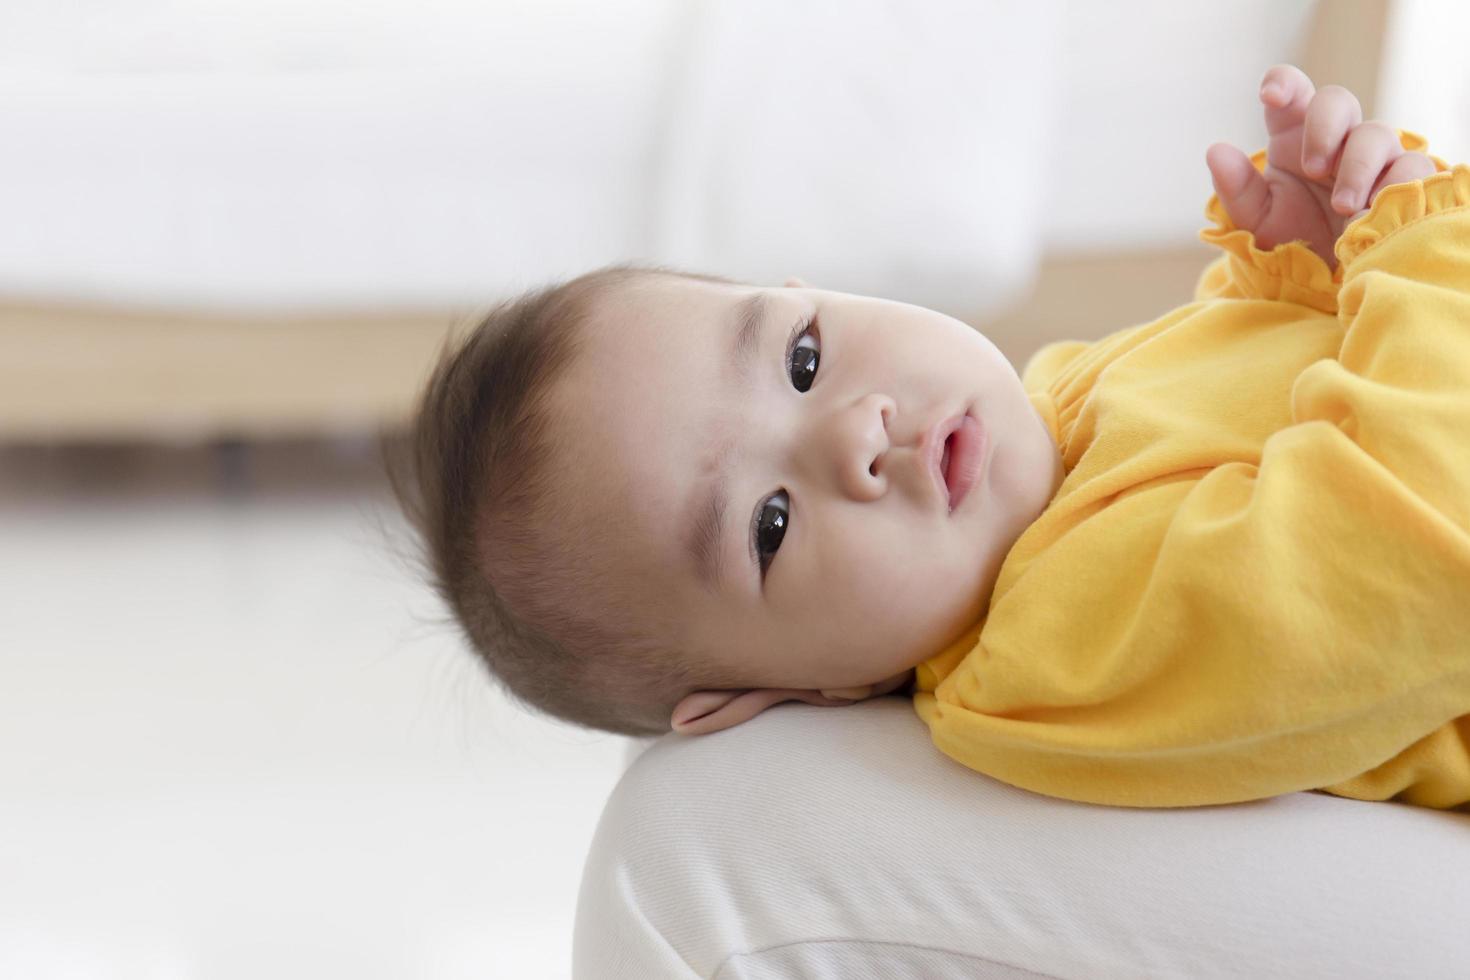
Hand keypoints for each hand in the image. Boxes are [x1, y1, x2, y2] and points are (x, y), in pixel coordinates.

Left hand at [1205, 64, 1436, 270]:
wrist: (1325, 278)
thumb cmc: (1289, 238)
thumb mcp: (1256, 220)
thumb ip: (1236, 189)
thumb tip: (1216, 151)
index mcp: (1292, 136)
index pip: (1291, 92)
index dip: (1284, 82)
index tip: (1271, 95)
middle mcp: (1335, 138)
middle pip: (1337, 100)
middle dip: (1324, 127)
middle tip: (1312, 168)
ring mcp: (1373, 156)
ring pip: (1377, 134)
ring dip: (1357, 167)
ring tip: (1343, 207)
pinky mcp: (1404, 179)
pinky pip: (1413, 167)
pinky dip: (1393, 186)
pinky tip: (1373, 212)